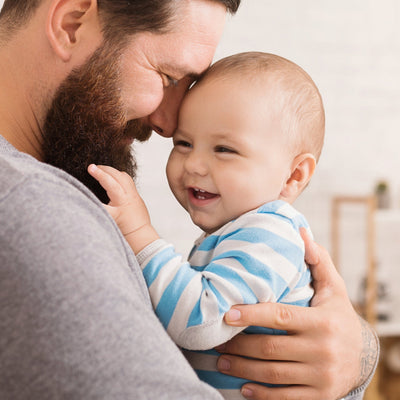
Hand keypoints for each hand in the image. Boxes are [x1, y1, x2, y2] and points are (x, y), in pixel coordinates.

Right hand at [88, 164, 158, 252]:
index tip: (90, 168)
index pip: (109, 187)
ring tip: (99, 169)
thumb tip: (84, 199)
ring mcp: (133, 194)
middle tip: (91, 167)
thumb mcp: (108, 220)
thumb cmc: (123, 229)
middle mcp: (128, 197)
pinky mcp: (136, 193)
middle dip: (103, 170)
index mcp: (120, 204)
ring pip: (123, 176)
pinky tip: (111, 176)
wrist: (139, 233)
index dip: (99, 176)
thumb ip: (98, 208)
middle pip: (116, 178)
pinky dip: (118, 175)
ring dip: (111, 171)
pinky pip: (127, 179)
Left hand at [216, 229, 377, 399]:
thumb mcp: (333, 287)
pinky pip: (285, 397)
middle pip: (270, 348)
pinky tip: (243, 388)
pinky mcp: (320, 396)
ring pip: (273, 374)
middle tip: (216, 341)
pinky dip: (261, 395)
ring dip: (242, 369)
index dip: (251, 315)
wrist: (364, 355)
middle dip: (238, 346)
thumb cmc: (338, 315)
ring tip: (221, 362)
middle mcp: (322, 350)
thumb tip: (301, 230)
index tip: (227, 313)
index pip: (279, 317)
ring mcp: (321, 376)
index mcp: (322, 322)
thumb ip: (317, 259)